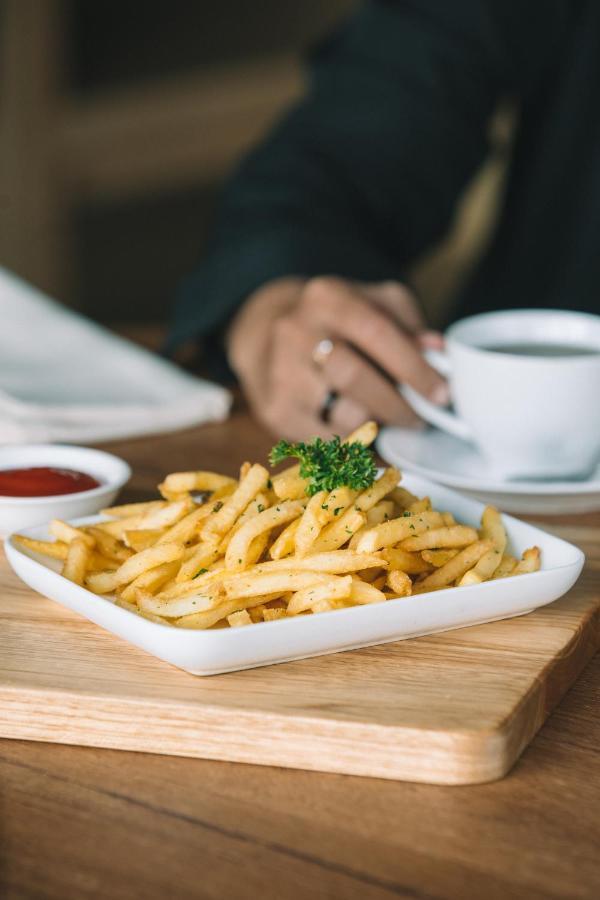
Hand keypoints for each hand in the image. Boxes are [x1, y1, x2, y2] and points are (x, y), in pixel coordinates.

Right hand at [227, 275, 447, 439]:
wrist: (267, 333)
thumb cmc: (335, 321)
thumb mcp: (372, 303)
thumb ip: (407, 323)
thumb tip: (437, 352)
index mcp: (327, 297)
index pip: (376, 332)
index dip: (414, 367)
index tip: (442, 394)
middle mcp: (296, 331)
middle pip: (353, 377)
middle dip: (396, 405)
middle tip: (419, 419)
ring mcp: (280, 372)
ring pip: (339, 415)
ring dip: (373, 425)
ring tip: (383, 420)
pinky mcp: (274, 410)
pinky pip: (324, 441)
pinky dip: (350, 443)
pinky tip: (360, 435)